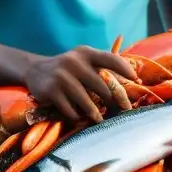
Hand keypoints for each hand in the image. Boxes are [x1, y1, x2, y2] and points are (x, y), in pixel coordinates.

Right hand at [23, 46, 137, 122]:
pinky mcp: (51, 91)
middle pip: (101, 86)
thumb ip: (101, 67)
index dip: (124, 69)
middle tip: (120, 110)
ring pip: (87, 102)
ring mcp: (61, 77)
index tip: (136, 80)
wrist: (34, 70)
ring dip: (95, 113)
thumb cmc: (68, 69)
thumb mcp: (82, 60)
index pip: (109, 58)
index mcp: (84, 53)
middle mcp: (73, 62)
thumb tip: (132, 81)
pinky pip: (70, 110)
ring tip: (100, 119)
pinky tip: (78, 117)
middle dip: (112, 100)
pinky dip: (76, 116)